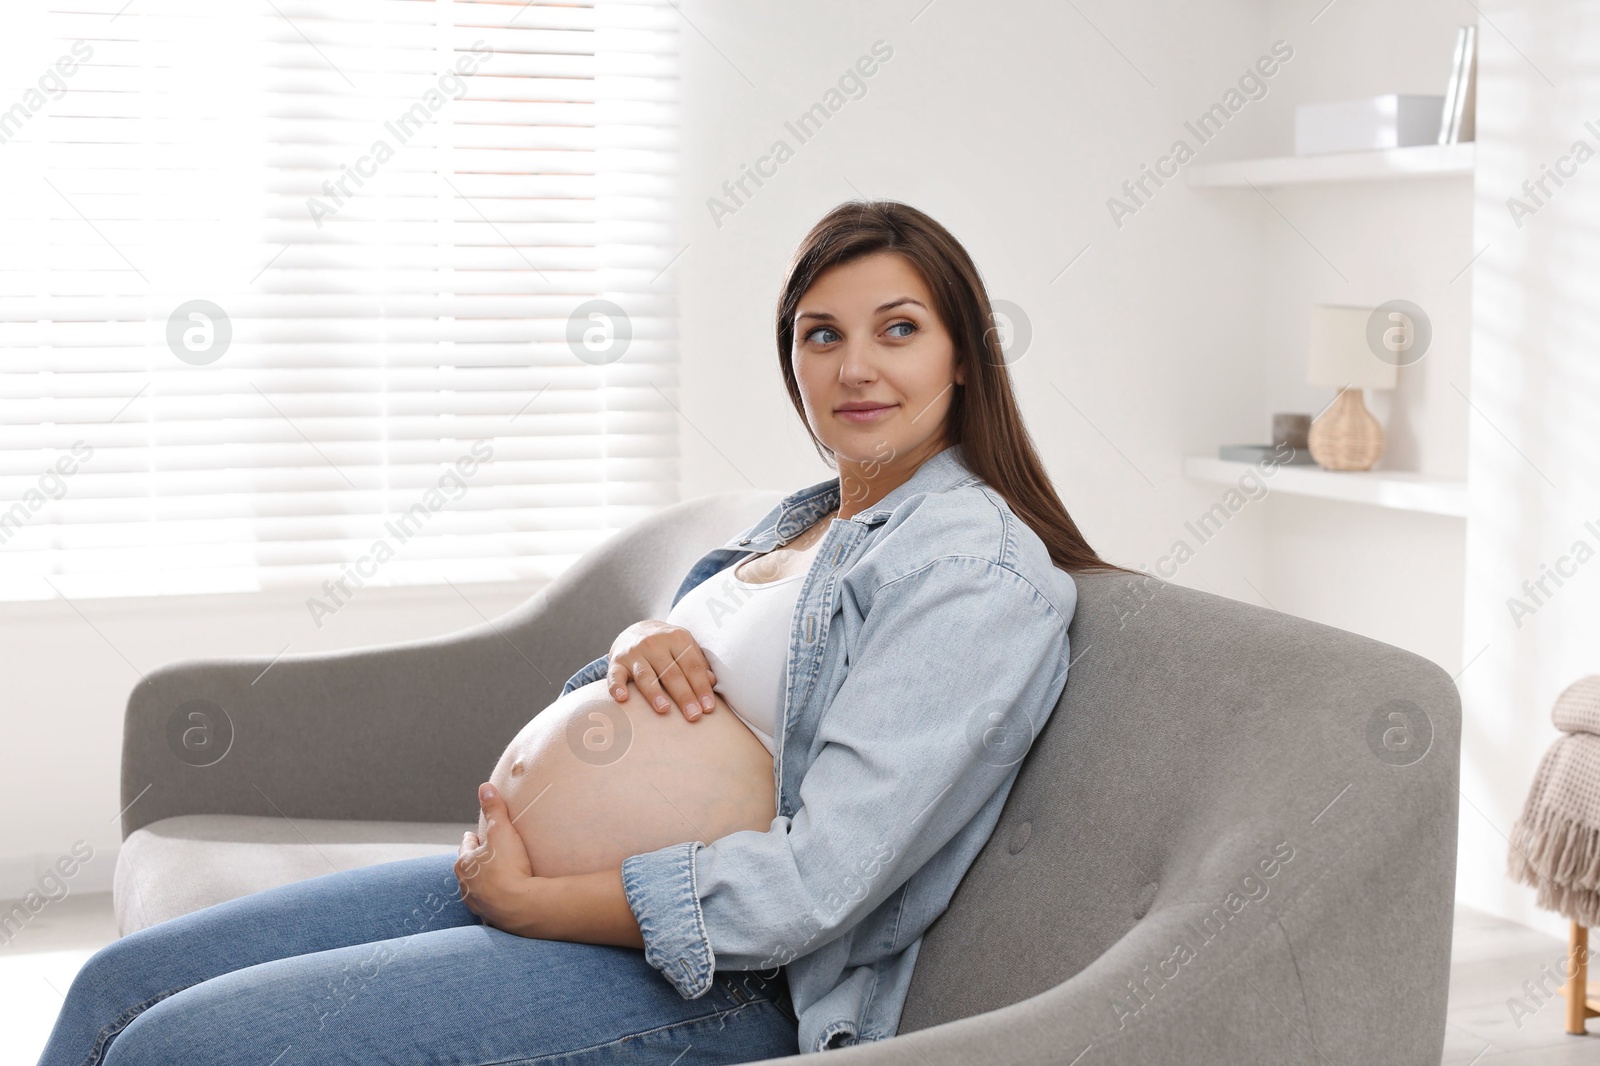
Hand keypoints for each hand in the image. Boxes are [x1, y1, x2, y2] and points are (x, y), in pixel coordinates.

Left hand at [456, 783, 539, 935]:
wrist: (520, 907)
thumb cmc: (508, 867)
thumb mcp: (502, 831)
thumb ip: (494, 809)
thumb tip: (485, 787)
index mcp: (464, 864)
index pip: (466, 846)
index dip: (473, 839)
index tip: (476, 835)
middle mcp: (465, 886)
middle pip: (470, 868)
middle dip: (477, 861)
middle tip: (487, 854)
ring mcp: (477, 904)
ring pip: (478, 888)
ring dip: (484, 881)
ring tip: (496, 876)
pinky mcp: (491, 918)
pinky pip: (491, 904)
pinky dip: (496, 899)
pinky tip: (505, 898)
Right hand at [607, 620, 717, 721]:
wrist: (636, 629)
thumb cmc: (668, 646)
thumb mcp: (686, 647)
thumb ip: (699, 663)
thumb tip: (712, 682)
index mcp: (677, 638)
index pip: (692, 666)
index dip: (701, 687)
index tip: (708, 708)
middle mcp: (655, 643)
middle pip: (671, 673)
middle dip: (684, 696)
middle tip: (693, 716)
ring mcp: (634, 652)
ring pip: (646, 675)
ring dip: (655, 693)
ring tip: (664, 710)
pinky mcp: (616, 661)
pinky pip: (615, 675)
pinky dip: (616, 686)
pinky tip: (622, 698)